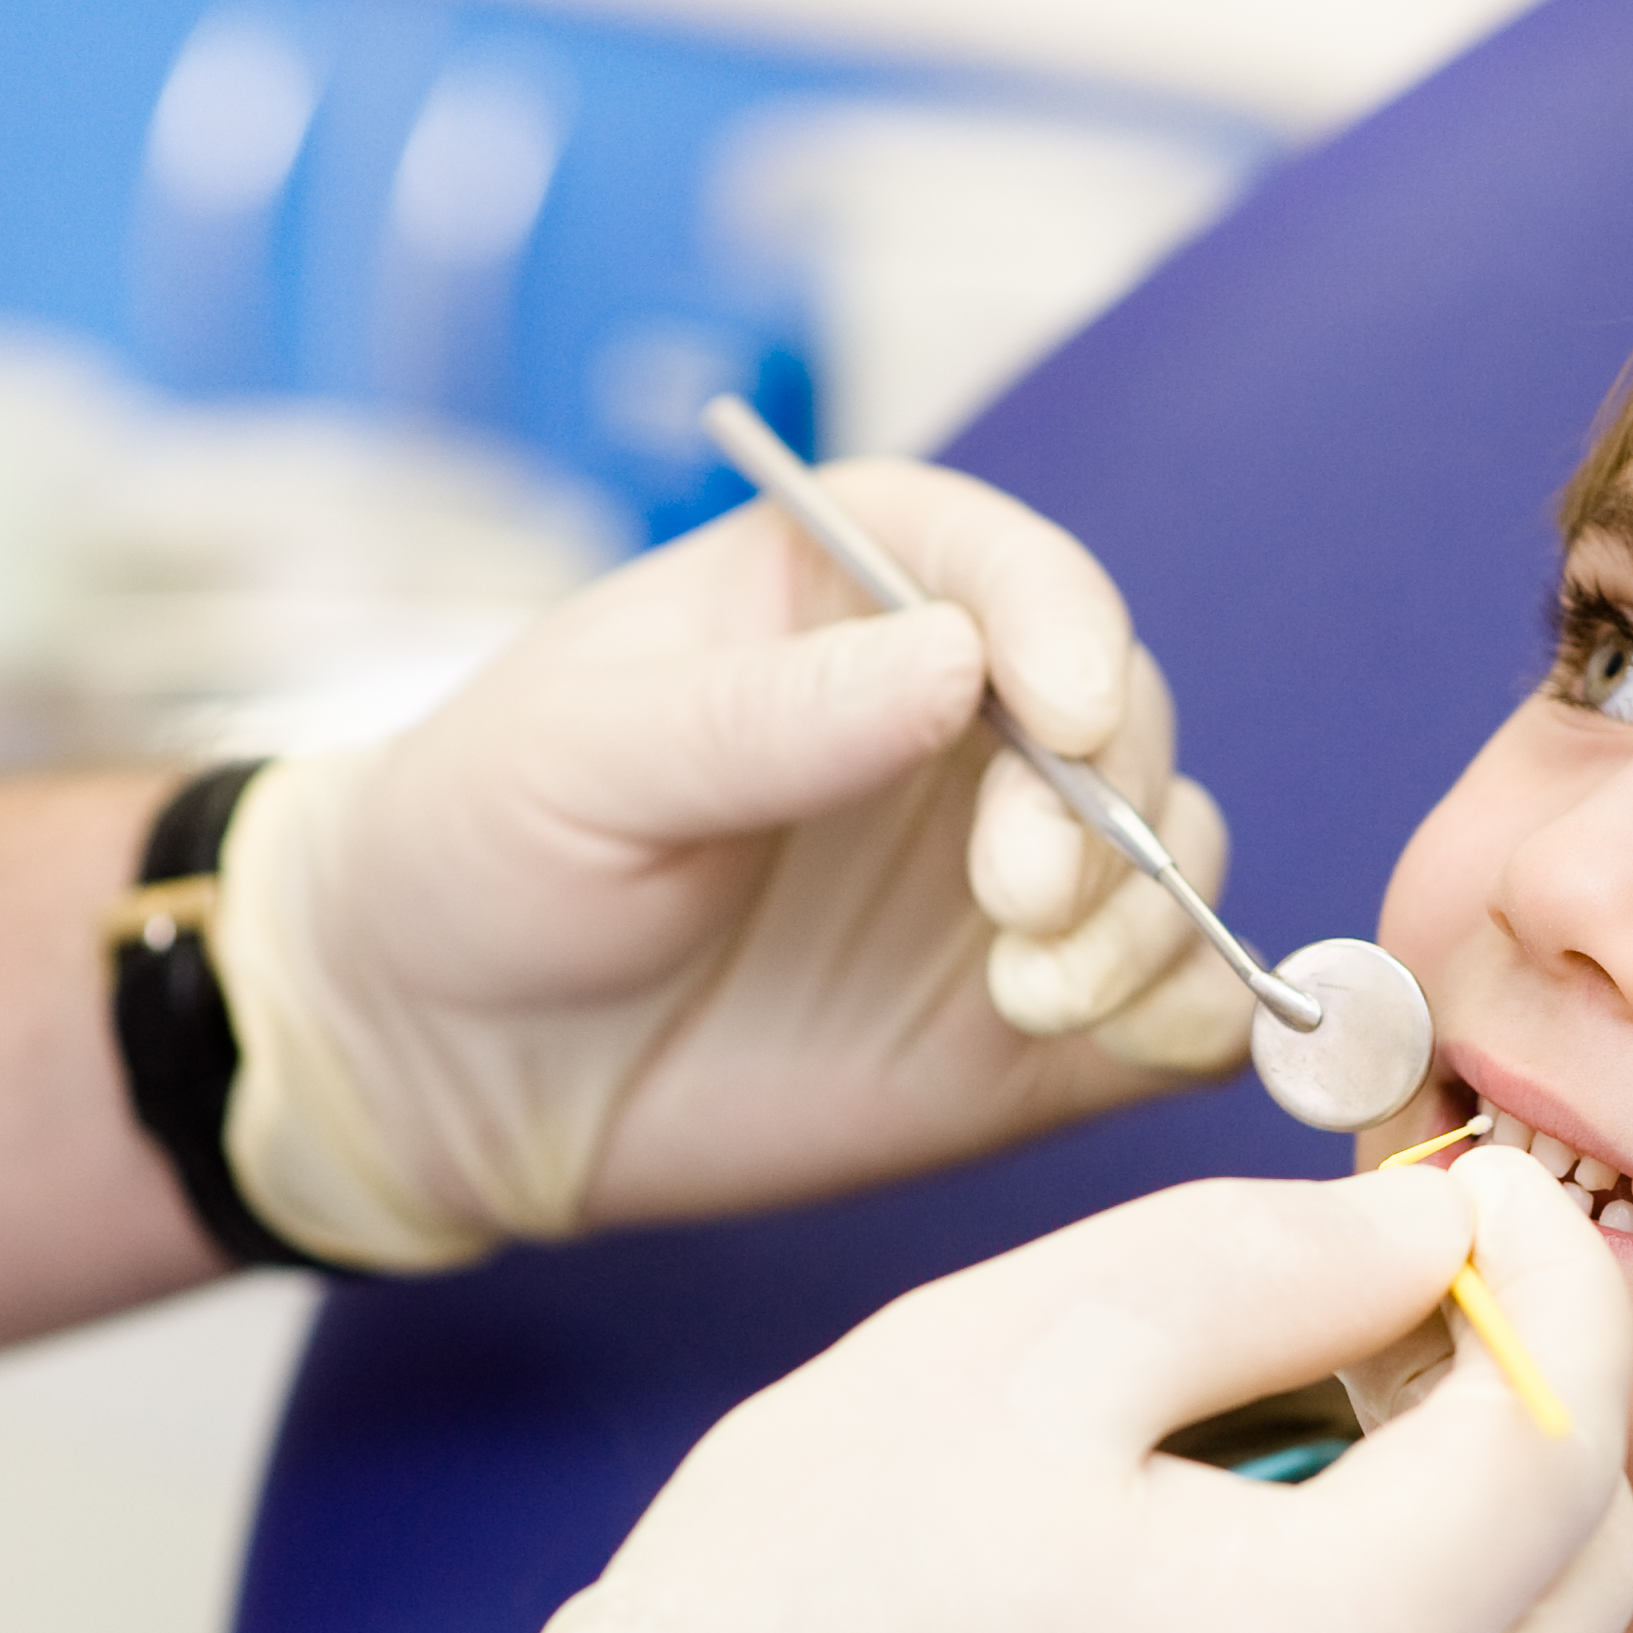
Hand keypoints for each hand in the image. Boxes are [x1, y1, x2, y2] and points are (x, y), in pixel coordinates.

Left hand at [209, 461, 1249, 1269]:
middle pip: (1126, 723)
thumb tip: (959, 663)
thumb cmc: (483, 855)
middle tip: (1018, 902)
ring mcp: (1011, 884)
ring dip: (1148, 923)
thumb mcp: (584, 759)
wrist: (443, 1062)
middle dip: (1107, 808)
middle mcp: (965, 727)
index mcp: (855, 599)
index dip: (1068, 628)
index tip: (1060, 715)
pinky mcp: (1033, 1032)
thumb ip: (770, 717)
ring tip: (1028, 995)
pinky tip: (1103, 1039)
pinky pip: (1173, 1012)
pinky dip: (1188, 1020)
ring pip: (1177, 865)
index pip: (1015, 570)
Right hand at [385, 1145, 1632, 1632]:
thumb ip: (1267, 1262)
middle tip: (1380, 1292)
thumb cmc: (794, 1603)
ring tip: (1298, 1422)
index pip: (1566, 1429)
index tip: (1473, 1186)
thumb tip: (1433, 1236)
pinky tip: (1258, 1563)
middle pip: (1589, 1565)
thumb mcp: (1019, 1350)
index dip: (1550, 1274)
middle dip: (1527, 1395)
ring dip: (1471, 1524)